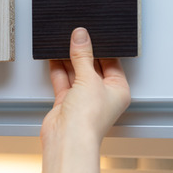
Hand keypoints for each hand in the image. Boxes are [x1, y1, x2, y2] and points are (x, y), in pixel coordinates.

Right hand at [41, 27, 130, 149]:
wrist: (67, 138)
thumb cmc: (89, 119)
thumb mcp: (89, 79)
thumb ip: (83, 56)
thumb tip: (81, 37)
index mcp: (118, 90)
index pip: (112, 63)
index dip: (102, 48)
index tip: (93, 34)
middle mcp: (102, 95)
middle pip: (93, 67)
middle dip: (84, 53)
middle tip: (76, 35)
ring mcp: (83, 99)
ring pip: (76, 73)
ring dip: (69, 59)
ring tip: (63, 42)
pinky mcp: (66, 102)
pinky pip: (63, 81)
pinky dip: (58, 69)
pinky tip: (54, 57)